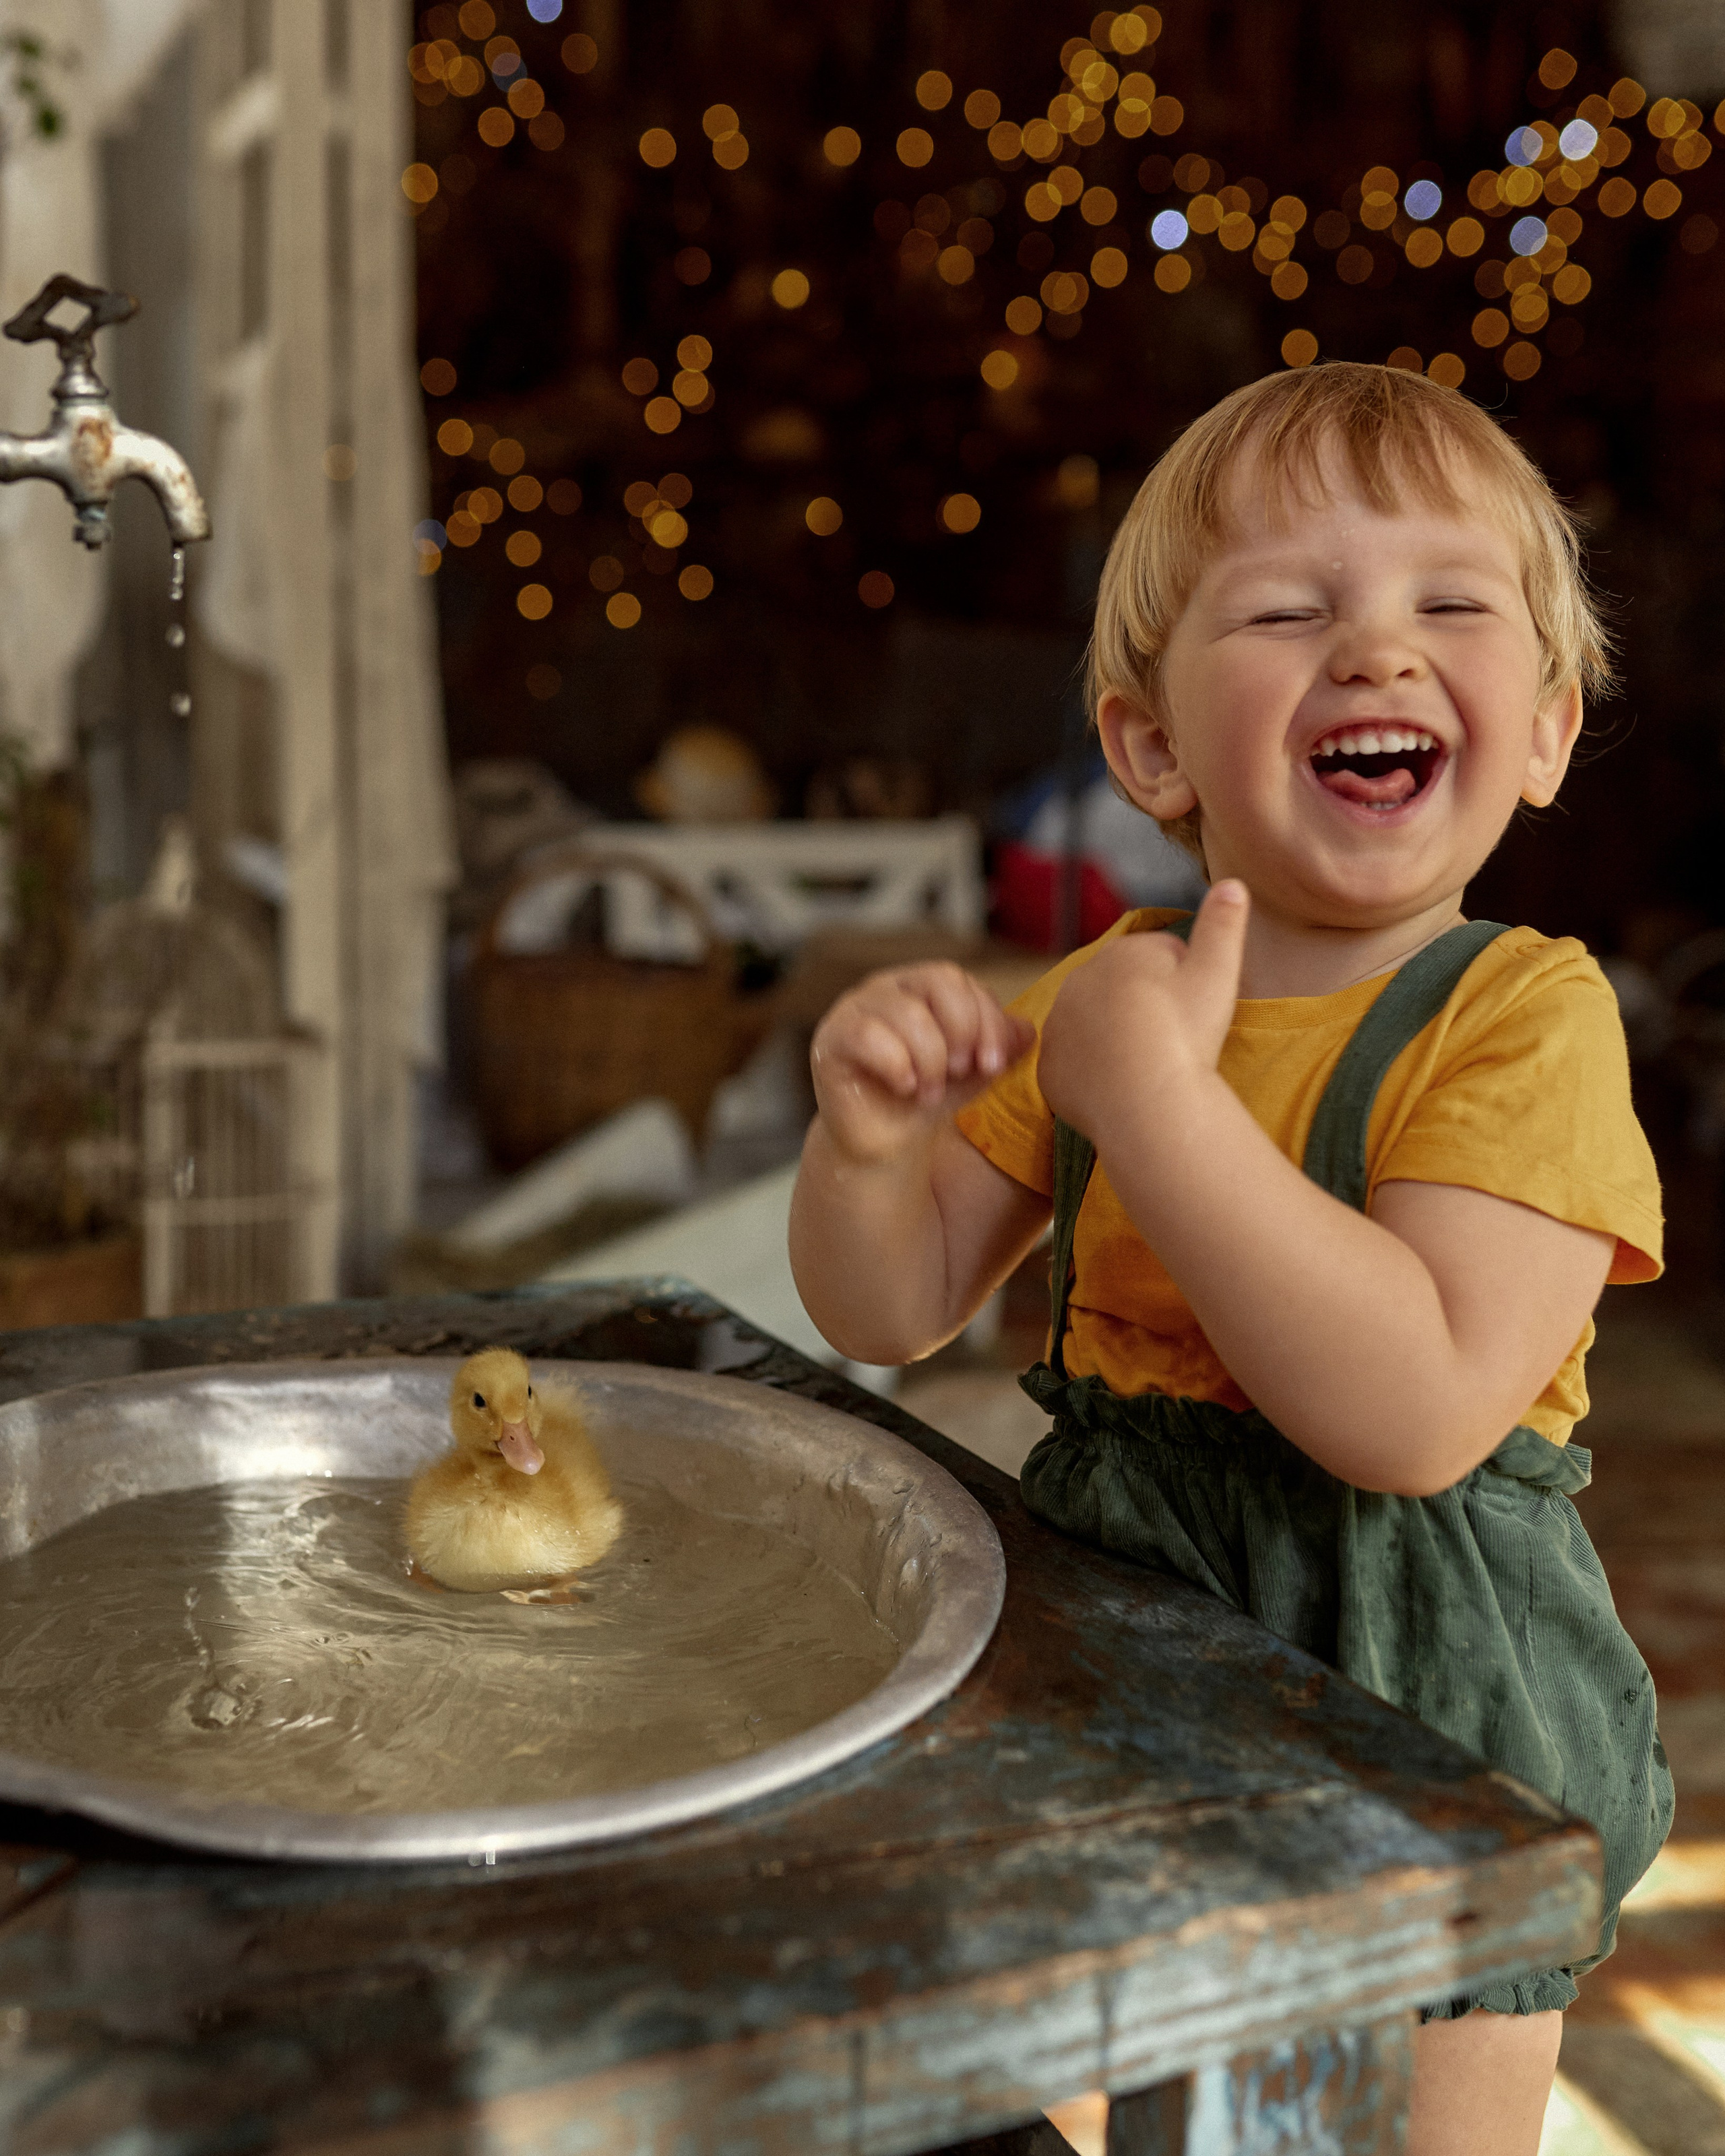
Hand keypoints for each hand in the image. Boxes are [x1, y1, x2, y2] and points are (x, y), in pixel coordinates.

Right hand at [810, 963, 1035, 1166]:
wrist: (885, 1142)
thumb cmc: (928, 1098)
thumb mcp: (973, 1072)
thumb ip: (999, 1047)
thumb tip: (1029, 1031)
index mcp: (921, 986)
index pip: (959, 980)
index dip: (985, 1020)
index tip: (994, 1064)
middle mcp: (887, 987)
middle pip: (938, 982)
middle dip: (962, 1033)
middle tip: (960, 1072)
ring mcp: (854, 1008)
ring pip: (907, 1012)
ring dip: (930, 1060)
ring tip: (930, 1092)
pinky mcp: (832, 1039)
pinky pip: (869, 1036)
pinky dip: (898, 1066)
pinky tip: (905, 1089)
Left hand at [1038, 881, 1249, 1136]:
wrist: (1148, 1102)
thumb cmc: (1186, 1034)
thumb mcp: (1217, 972)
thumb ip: (1224, 925)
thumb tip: (1232, 883)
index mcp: (1120, 953)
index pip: (1160, 959)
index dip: (1185, 985)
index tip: (1195, 1014)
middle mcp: (1079, 981)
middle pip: (1125, 992)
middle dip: (1147, 1009)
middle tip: (1174, 1042)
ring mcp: (1058, 1026)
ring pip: (1097, 1027)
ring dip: (1118, 1039)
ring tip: (1150, 1066)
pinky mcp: (1049, 1068)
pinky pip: (1078, 1067)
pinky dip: (1096, 1075)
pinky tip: (1123, 1087)